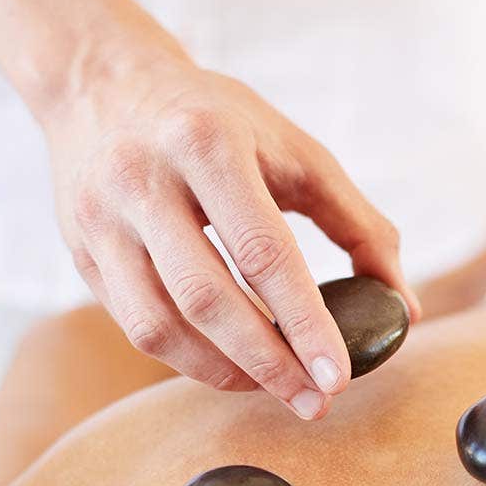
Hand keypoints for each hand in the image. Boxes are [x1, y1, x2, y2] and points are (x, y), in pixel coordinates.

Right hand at [44, 51, 420, 417]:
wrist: (105, 83)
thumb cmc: (218, 120)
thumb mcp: (295, 150)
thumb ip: (358, 224)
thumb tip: (402, 304)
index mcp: (208, 143)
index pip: (264, 251)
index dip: (305, 323)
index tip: (340, 377)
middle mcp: (145, 180)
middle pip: (207, 298)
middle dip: (268, 363)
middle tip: (315, 401)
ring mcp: (102, 220)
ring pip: (159, 325)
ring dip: (224, 372)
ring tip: (277, 388)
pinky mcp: (82, 252)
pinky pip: (136, 326)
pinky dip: (188, 358)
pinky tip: (230, 366)